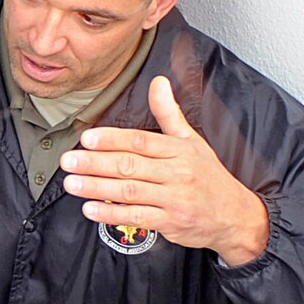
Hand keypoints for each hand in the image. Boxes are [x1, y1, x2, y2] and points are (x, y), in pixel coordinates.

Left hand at [65, 75, 270, 266]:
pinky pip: (136, 217)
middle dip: (96, 163)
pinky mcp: (171, 222)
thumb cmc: (208, 176)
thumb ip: (169, 114)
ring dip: (96, 187)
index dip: (112, 139)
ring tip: (71, 183)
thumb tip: (158, 82)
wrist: (235, 215)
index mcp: (180, 150)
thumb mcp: (192, 141)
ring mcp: (175, 198)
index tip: (87, 138)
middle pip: (131, 165)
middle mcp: (178, 172)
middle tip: (68, 160)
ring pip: (130, 190)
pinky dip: (111, 213)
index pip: (141, 141)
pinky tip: (89, 208)